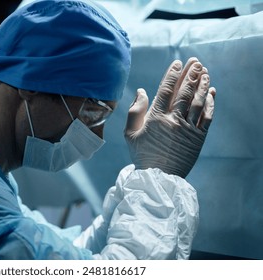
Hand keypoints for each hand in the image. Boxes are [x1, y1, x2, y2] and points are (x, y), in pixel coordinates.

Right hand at [124, 57, 215, 177]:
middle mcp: (174, 120)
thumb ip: (135, 111)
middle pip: (185, 92)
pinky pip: (207, 117)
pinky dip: (211, 103)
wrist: (158, 177)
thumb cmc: (142, 154)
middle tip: (196, 61)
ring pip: (198, 102)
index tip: (177, 63)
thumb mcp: (130, 134)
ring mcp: (188, 129)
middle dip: (191, 74)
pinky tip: (212, 92)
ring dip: (202, 85)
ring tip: (205, 72)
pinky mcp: (198, 138)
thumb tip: (142, 91)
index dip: (172, 74)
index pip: (166, 90)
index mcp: (156, 118)